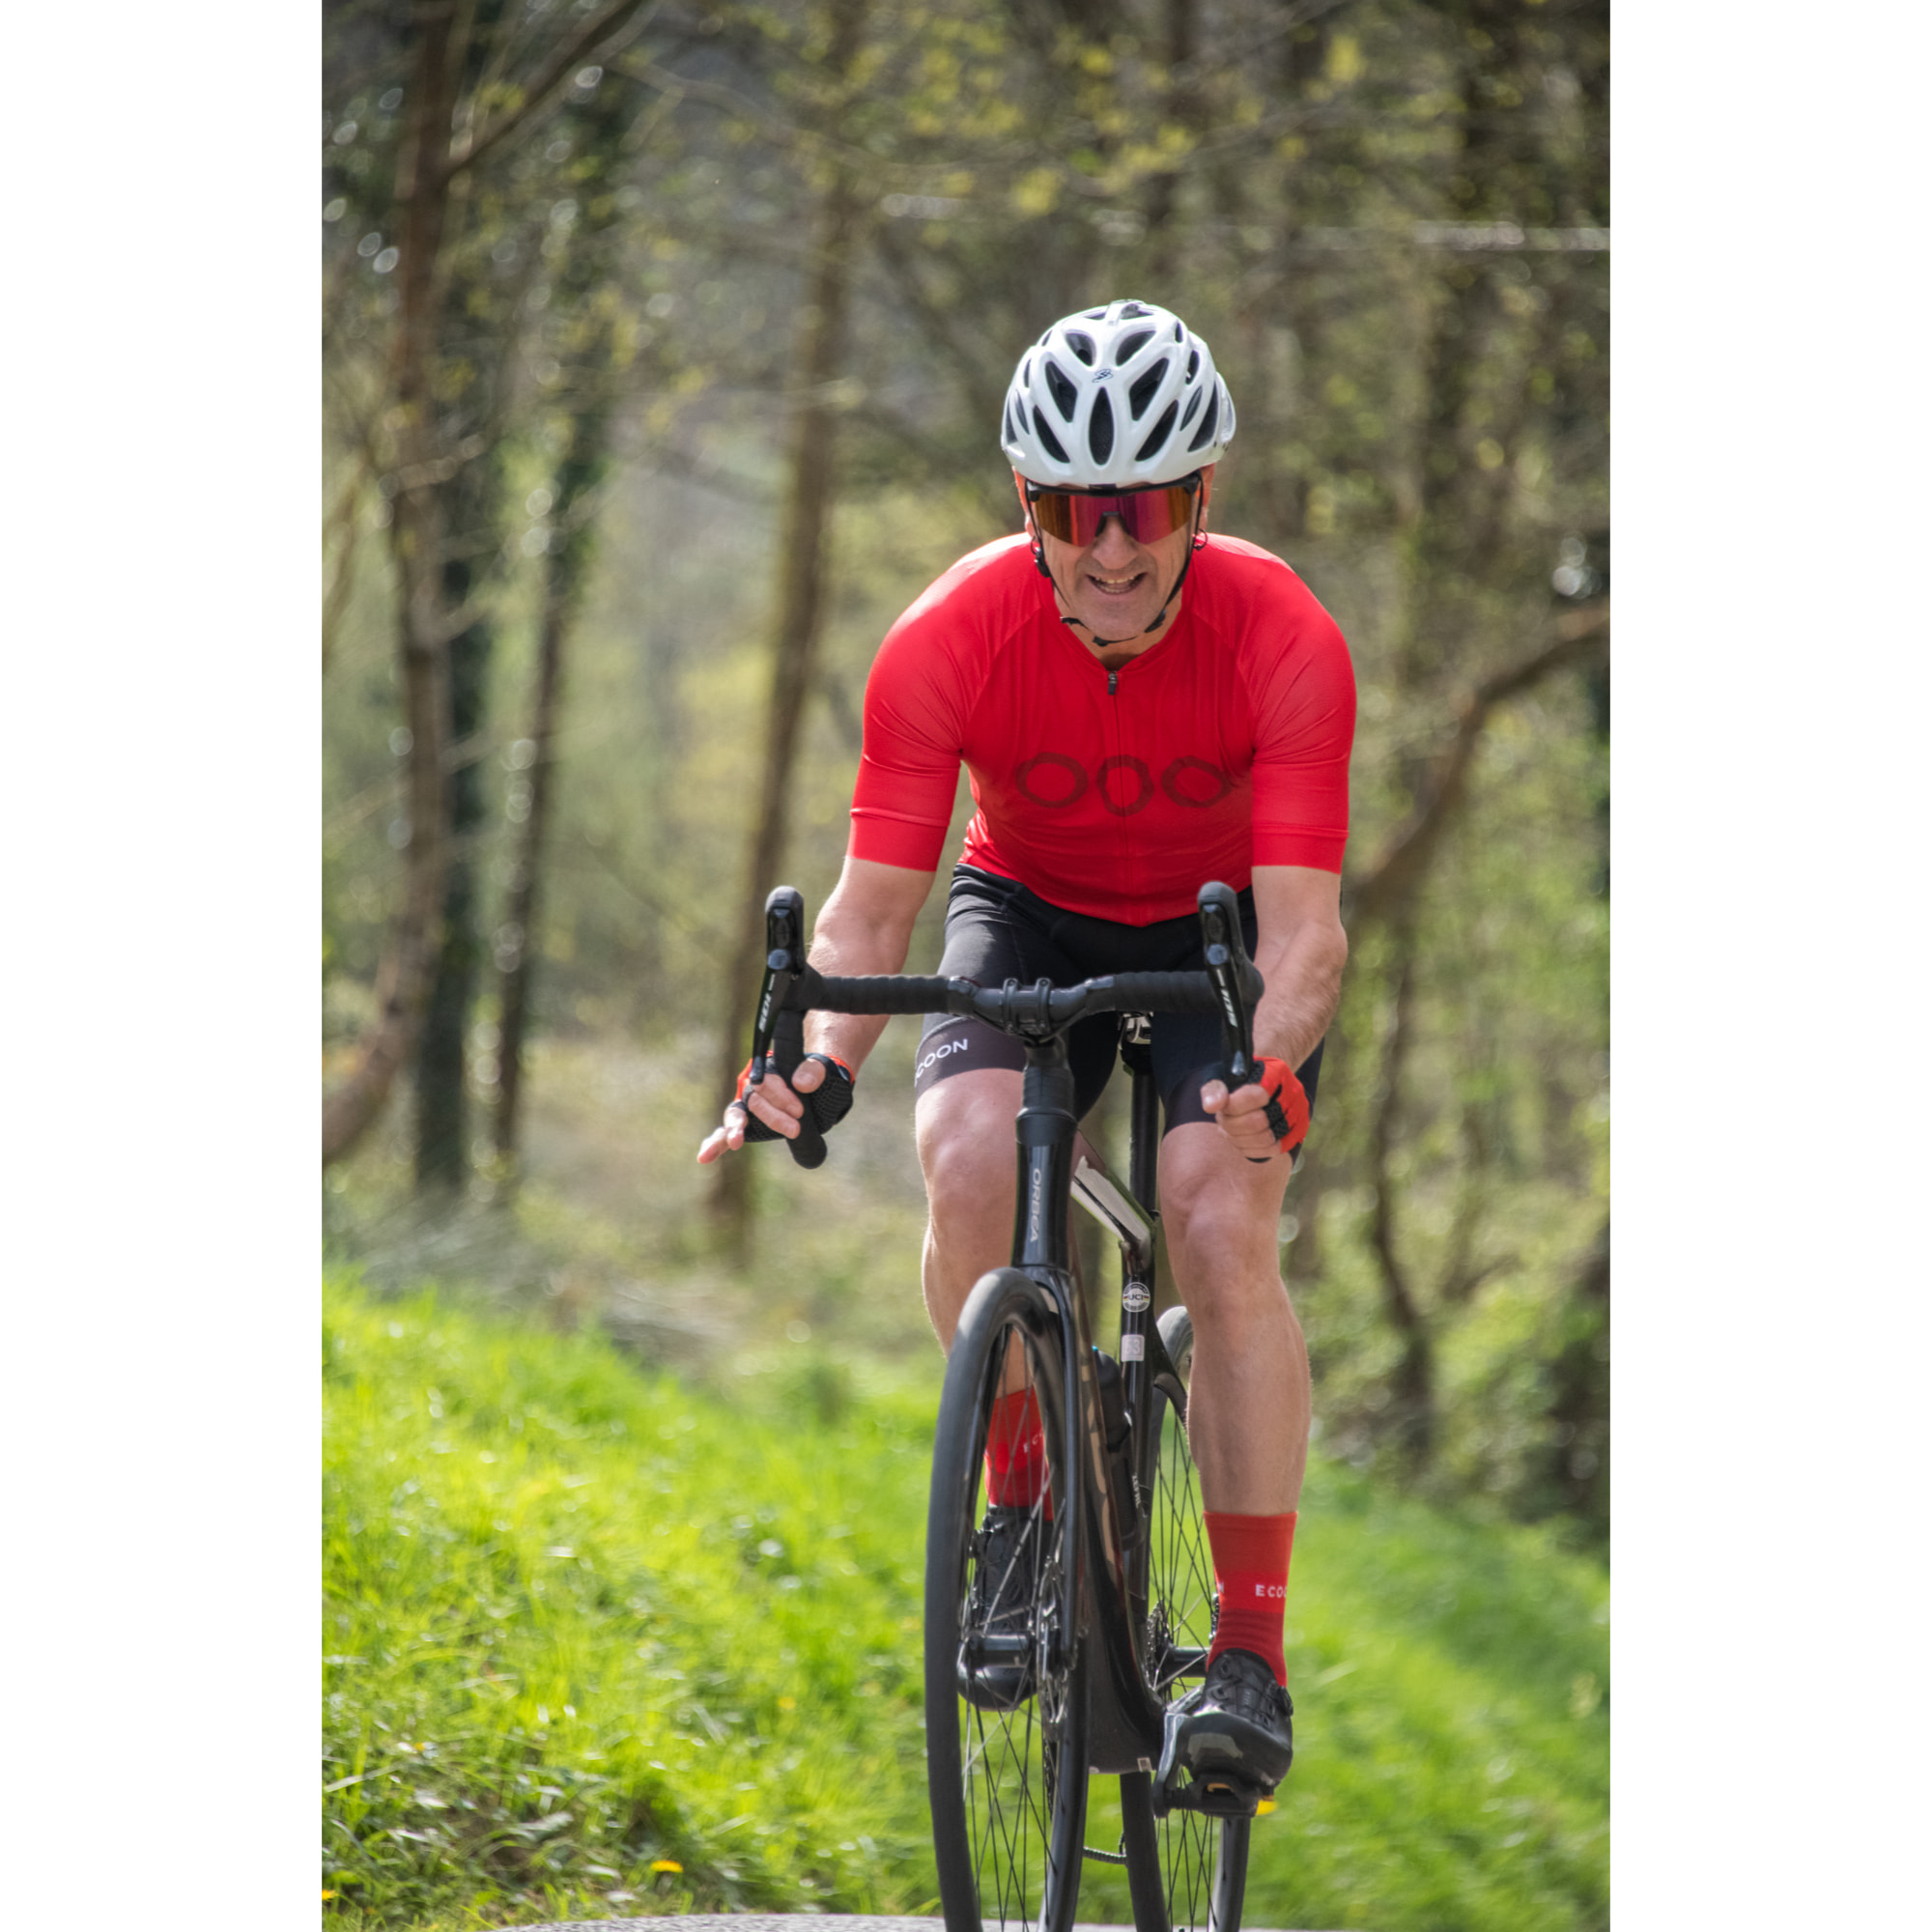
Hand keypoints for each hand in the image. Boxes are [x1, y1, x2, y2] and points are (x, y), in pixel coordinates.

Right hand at [696, 1053, 851, 1163]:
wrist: (823, 1088)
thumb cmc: (821, 1077)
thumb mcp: (824, 1069)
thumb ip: (814, 1071)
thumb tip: (801, 1083)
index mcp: (768, 1070)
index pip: (765, 1081)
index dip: (780, 1096)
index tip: (800, 1110)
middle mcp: (753, 1086)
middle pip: (753, 1099)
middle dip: (772, 1116)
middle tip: (794, 1129)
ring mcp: (749, 1106)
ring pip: (734, 1115)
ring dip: (734, 1129)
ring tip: (735, 1142)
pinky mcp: (748, 1125)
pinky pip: (725, 1133)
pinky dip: (716, 1144)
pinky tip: (704, 1157)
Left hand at [1198, 1054, 1307, 1163]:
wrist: (1267, 1081)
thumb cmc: (1241, 1078)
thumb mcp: (1224, 1075)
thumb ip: (1214, 1089)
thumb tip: (1211, 1107)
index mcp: (1276, 1072)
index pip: (1256, 1096)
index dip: (1233, 1107)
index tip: (1222, 1107)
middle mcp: (1293, 1092)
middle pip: (1258, 1121)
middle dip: (1232, 1125)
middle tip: (1222, 1120)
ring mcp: (1298, 1113)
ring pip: (1265, 1139)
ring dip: (1239, 1138)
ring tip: (1228, 1130)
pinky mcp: (1298, 1131)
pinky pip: (1273, 1149)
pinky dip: (1251, 1148)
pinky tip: (1240, 1139)